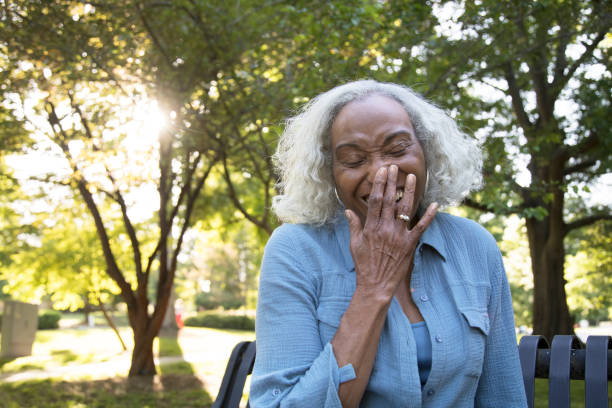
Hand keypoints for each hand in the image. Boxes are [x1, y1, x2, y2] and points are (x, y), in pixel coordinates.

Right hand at [346, 165, 437, 300]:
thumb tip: (348, 210)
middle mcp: (385, 229)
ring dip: (409, 192)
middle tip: (394, 167)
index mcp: (371, 228)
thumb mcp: (354, 244)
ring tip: (412, 177)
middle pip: (389, 200)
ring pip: (405, 209)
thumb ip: (354, 226)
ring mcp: (398, 236)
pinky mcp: (409, 245)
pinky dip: (429, 216)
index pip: (375, 201)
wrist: (376, 285)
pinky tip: (435, 205)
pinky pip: (421, 227)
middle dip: (392, 182)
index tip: (382, 172)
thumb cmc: (364, 265)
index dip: (379, 184)